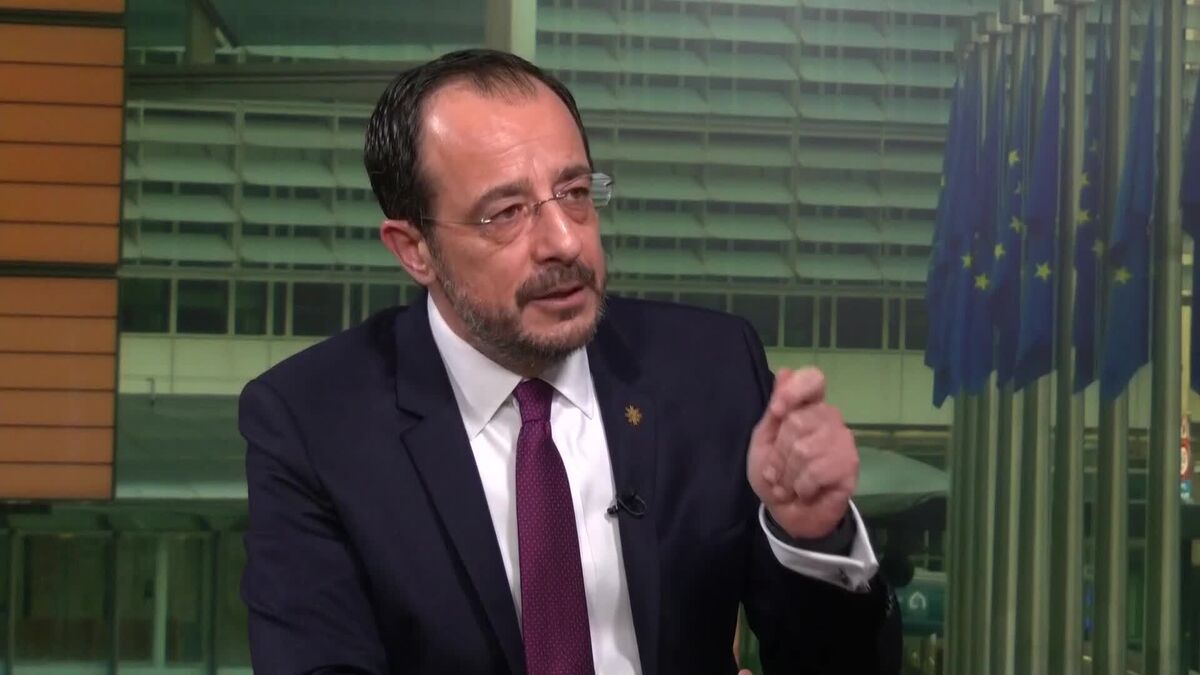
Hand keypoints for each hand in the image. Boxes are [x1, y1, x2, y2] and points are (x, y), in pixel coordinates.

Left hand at [746, 367, 858, 539]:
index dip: (794, 391)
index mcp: (807, 407)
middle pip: (797, 421)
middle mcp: (829, 418)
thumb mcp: (764, 441)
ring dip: (788, 475)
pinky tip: (805, 491)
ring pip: (805, 449)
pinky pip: (817, 471)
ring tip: (789, 485)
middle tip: (777, 473)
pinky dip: (802, 486)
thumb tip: (785, 371)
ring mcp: (843, 441)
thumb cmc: (774, 475)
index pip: (813, 379)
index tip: (777, 412)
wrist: (788, 514)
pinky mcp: (850, 466)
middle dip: (778, 455)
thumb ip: (775, 409)